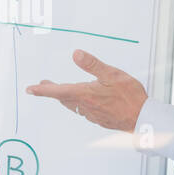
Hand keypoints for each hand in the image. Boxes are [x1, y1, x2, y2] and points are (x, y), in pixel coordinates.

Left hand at [25, 49, 147, 131]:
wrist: (143, 119)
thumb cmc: (130, 97)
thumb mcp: (112, 74)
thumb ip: (93, 64)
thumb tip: (76, 54)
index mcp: (85, 94)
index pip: (58, 91)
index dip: (43, 90)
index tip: (30, 89)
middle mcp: (86, 106)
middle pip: (63, 99)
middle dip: (52, 92)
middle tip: (42, 86)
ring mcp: (92, 115)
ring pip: (73, 106)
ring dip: (64, 98)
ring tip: (60, 92)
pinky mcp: (100, 120)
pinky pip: (84, 111)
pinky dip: (77, 104)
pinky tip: (82, 102)